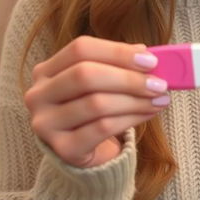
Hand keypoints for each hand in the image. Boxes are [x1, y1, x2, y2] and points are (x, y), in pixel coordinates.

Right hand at [24, 36, 168, 167]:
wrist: (81, 150)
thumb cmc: (93, 107)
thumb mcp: (102, 81)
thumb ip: (119, 65)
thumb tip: (146, 54)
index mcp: (46, 69)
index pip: (81, 48)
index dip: (117, 51)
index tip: (151, 60)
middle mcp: (39, 95)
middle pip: (85, 75)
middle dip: (128, 78)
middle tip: (159, 83)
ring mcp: (45, 124)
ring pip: (96, 104)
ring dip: (135, 100)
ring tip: (160, 99)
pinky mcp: (62, 149)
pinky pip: (102, 128)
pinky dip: (131, 119)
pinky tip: (149, 113)